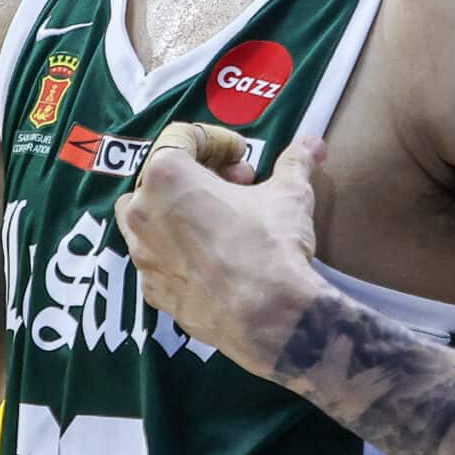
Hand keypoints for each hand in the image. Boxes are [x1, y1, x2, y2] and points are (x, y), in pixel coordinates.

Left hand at [114, 130, 328, 375]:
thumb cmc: (271, 244)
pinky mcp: (152, 291)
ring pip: (150, 217)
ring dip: (181, 210)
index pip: (182, 136)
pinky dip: (179, 250)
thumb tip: (313, 144)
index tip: (243, 156)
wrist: (267, 318)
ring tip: (221, 221)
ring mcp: (142, 255)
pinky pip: (159, 258)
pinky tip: (212, 259)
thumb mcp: (290, 194)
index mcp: (166, 177)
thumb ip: (295, 161)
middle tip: (240, 186)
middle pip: (162, 176)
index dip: (218, 140)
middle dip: (201, 174)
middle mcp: (141, 212)